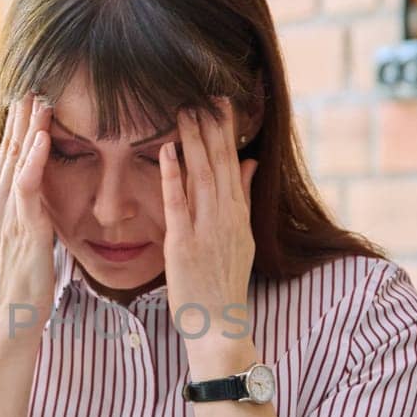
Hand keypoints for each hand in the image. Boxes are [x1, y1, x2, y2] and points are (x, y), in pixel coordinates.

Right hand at [0, 93, 54, 338]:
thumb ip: (12, 200)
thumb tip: (3, 167)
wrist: (12, 316)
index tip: (26, 96)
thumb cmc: (21, 279)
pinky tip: (41, 138)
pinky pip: (27, 185)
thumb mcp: (15, 234)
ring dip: (28, 128)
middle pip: (8, 150)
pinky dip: (33, 159)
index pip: (6, 155)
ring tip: (38, 98)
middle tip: (31, 82)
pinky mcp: (23, 227)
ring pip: (16, 161)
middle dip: (20, 117)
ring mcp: (6, 214)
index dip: (15, 125)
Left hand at [159, 97, 259, 377]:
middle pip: (218, 162)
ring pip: (200, 175)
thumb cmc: (223, 284)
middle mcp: (226, 216)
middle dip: (211, 126)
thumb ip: (242, 197)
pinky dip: (172, 175)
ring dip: (193, 140)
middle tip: (204, 91)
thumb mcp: (242, 237)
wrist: (219, 325)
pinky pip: (177, 202)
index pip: (232, 162)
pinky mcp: (183, 243)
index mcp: (238, 214)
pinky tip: (167, 150)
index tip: (222, 100)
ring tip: (186, 108)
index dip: (227, 130)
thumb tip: (249, 161)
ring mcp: (206, 228)